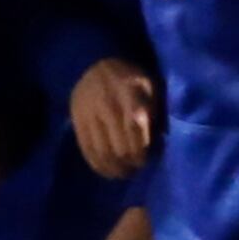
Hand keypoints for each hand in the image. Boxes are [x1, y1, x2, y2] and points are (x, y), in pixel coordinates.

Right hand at [68, 57, 159, 178]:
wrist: (94, 66)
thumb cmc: (130, 79)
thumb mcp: (150, 87)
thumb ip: (156, 112)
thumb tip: (161, 141)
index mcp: (130, 95)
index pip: (136, 131)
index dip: (143, 151)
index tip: (148, 159)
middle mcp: (108, 106)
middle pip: (119, 147)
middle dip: (130, 164)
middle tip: (137, 169)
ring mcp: (90, 116)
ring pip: (103, 153)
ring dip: (115, 169)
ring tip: (123, 173)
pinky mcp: (77, 124)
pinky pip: (87, 151)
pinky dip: (98, 166)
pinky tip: (107, 171)